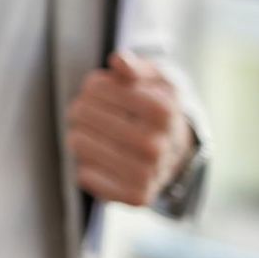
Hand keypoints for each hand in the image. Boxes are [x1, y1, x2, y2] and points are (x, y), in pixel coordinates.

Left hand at [65, 51, 193, 206]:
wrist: (180, 150)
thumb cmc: (160, 107)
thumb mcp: (156, 78)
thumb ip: (136, 67)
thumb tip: (119, 61)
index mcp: (163, 111)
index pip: (96, 87)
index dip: (92, 85)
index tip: (100, 89)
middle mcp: (156, 145)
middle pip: (81, 113)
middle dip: (80, 107)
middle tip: (90, 111)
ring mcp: (148, 173)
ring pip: (78, 143)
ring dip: (78, 134)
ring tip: (94, 133)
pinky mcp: (136, 196)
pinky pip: (86, 176)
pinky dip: (86, 165)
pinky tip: (101, 159)